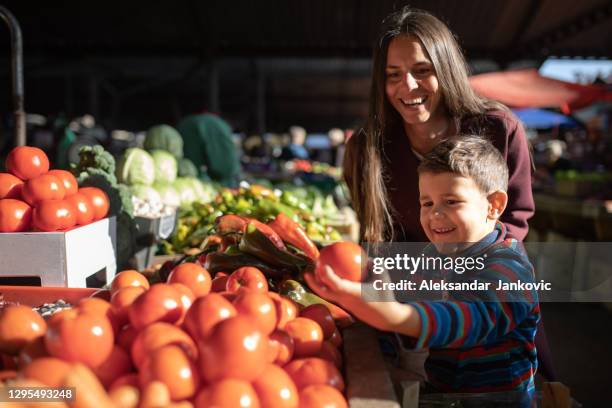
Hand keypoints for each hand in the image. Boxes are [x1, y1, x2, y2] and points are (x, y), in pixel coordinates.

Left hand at [304, 266, 420, 336]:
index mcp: (352, 293)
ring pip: (327, 295)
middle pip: (324, 292)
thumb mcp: (383, 277)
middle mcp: (345, 300)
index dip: (326, 275)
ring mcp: (344, 304)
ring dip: (318, 285)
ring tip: (314, 274)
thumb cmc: (385, 296)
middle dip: (313, 283)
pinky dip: (330, 287)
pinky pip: (334, 295)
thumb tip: (366, 256)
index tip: (322, 264)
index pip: (335, 284)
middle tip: (307, 271)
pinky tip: (331, 278)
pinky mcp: (345, 307)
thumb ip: (375, 265)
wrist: (386, 317)